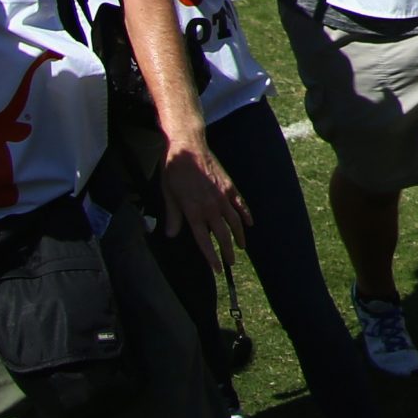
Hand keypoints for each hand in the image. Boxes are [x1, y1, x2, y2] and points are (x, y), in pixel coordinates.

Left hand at [161, 138, 249, 271]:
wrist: (188, 147)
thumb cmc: (174, 171)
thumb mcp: (167, 195)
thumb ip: (173, 216)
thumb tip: (171, 235)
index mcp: (193, 212)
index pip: (204, 242)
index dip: (211, 257)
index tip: (216, 269)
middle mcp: (210, 207)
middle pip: (223, 235)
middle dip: (228, 252)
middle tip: (230, 263)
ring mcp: (222, 196)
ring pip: (235, 222)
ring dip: (239, 236)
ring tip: (242, 247)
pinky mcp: (229, 187)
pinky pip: (240, 204)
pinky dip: (246, 215)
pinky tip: (250, 223)